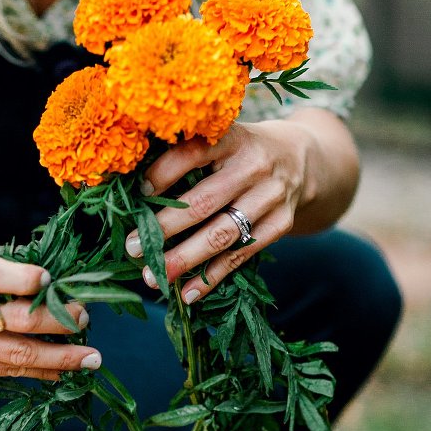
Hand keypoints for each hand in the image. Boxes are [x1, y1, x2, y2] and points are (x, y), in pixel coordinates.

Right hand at [0, 246, 100, 381]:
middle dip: (55, 321)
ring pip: (13, 353)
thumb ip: (2, 273)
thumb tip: (62, 287)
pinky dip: (39, 371)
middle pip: (10, 320)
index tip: (49, 278)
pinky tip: (64, 371)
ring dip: (58, 357)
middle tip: (85, 317)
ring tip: (90, 357)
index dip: (19, 278)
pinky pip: (5, 372)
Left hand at [125, 117, 311, 302]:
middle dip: (164, 228)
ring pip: (221, 235)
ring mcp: (271, 197)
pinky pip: (240, 255)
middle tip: (132, 247)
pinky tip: (187, 293)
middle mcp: (255, 166)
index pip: (193, 153)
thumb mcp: (221, 140)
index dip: (162, 174)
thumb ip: (186, 157)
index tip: (137, 195)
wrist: (300, 160)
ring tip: (152, 276)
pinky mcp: (280, 224)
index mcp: (233, 138)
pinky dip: (212, 277)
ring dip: (184, 259)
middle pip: (204, 203)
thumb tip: (130, 191)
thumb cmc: (239, 152)